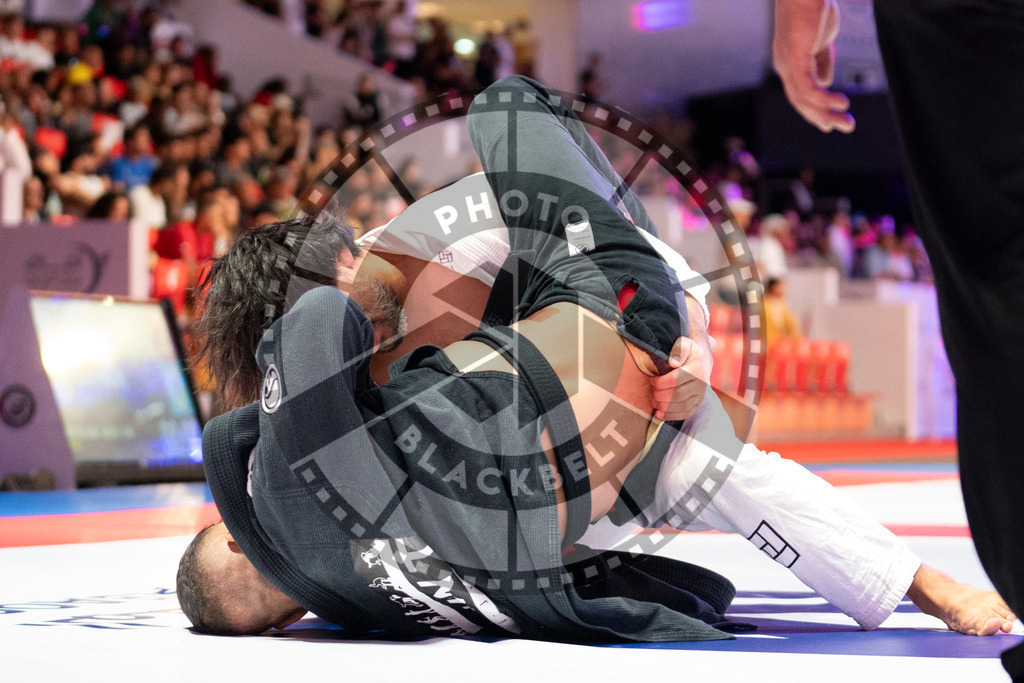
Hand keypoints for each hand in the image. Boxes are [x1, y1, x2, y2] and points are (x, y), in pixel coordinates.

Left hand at [650, 335, 711, 420]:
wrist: (702, 360)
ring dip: (664, 406)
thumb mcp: (684, 343)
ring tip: (654, 401)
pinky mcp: (698, 403)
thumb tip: (673, 362)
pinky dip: (671, 416)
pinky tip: (660, 414)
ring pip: (682, 406)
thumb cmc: (689, 351)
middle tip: (652, 392)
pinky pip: (686, 413)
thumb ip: (678, 350)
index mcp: (696, 369)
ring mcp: (700, 395)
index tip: (652, 380)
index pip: (675, 380)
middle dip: (660, 395)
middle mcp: (701, 384)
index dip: (660, 382)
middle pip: (677, 395)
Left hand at [773, 0, 855, 132]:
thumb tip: (825, 83)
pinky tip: (841, 103)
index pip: (800, 94)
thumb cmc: (814, 6)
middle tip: (844, 127)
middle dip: (822, 117)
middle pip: (801, 102)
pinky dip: (824, 99)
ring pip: (804, 100)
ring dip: (826, 114)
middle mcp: (784, 66)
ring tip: (846, 122)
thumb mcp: (821, 39)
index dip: (815, 110)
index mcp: (789, 62)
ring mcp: (787, 63)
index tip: (830, 123)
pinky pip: (808, 88)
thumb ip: (822, 61)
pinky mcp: (794, 58)